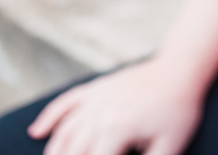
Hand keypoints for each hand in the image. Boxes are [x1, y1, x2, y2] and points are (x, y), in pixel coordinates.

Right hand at [28, 59, 202, 154]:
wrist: (181, 70)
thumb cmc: (178, 110)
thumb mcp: (170, 146)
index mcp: (116, 130)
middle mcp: (99, 113)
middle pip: (71, 150)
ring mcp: (95, 98)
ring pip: (64, 131)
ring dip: (53, 151)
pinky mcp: (96, 87)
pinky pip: (66, 102)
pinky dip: (49, 117)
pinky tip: (37, 132)